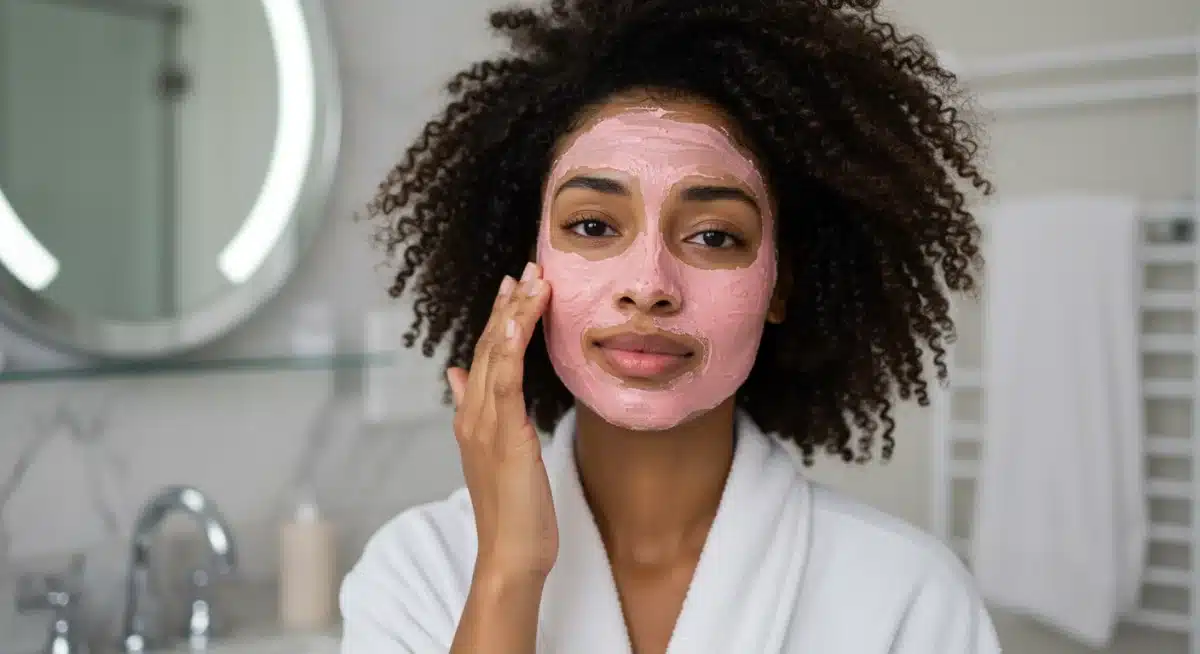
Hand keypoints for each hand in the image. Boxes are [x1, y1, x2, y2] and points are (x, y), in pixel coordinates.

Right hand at [446, 262, 557, 579]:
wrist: (510, 556)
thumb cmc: (513, 512)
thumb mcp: (497, 454)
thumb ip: (478, 411)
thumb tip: (458, 375)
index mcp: (473, 418)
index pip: (484, 356)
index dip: (499, 318)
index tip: (515, 286)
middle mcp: (473, 415)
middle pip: (488, 347)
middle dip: (508, 305)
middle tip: (527, 268)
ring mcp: (484, 424)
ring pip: (495, 356)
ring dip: (514, 314)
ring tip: (532, 280)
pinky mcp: (504, 436)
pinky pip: (504, 381)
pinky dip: (510, 347)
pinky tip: (520, 319)